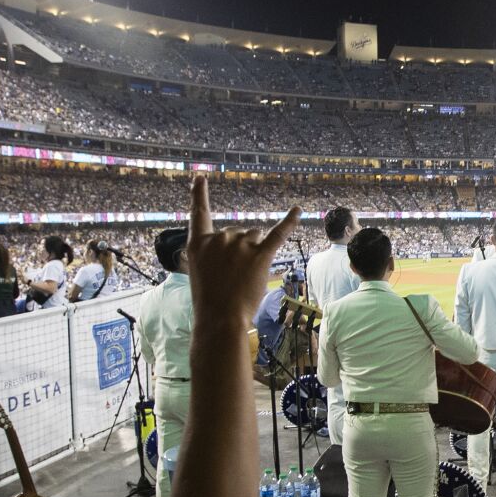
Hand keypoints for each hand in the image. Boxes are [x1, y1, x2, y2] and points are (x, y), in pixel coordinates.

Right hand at [183, 176, 297, 327]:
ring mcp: (240, 245)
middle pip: (239, 233)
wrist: (220, 319)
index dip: (198, 194)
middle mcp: (219, 238)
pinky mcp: (260, 255)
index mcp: (198, 244)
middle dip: (241, 252)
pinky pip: (278, 233)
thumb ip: (214, 254)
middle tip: (233, 279)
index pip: (198, 214)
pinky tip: (297, 209)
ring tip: (246, 278)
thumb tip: (240, 242)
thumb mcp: (201, 273)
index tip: (200, 177)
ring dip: (255, 253)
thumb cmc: (210, 301)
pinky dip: (289, 221)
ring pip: (256, 237)